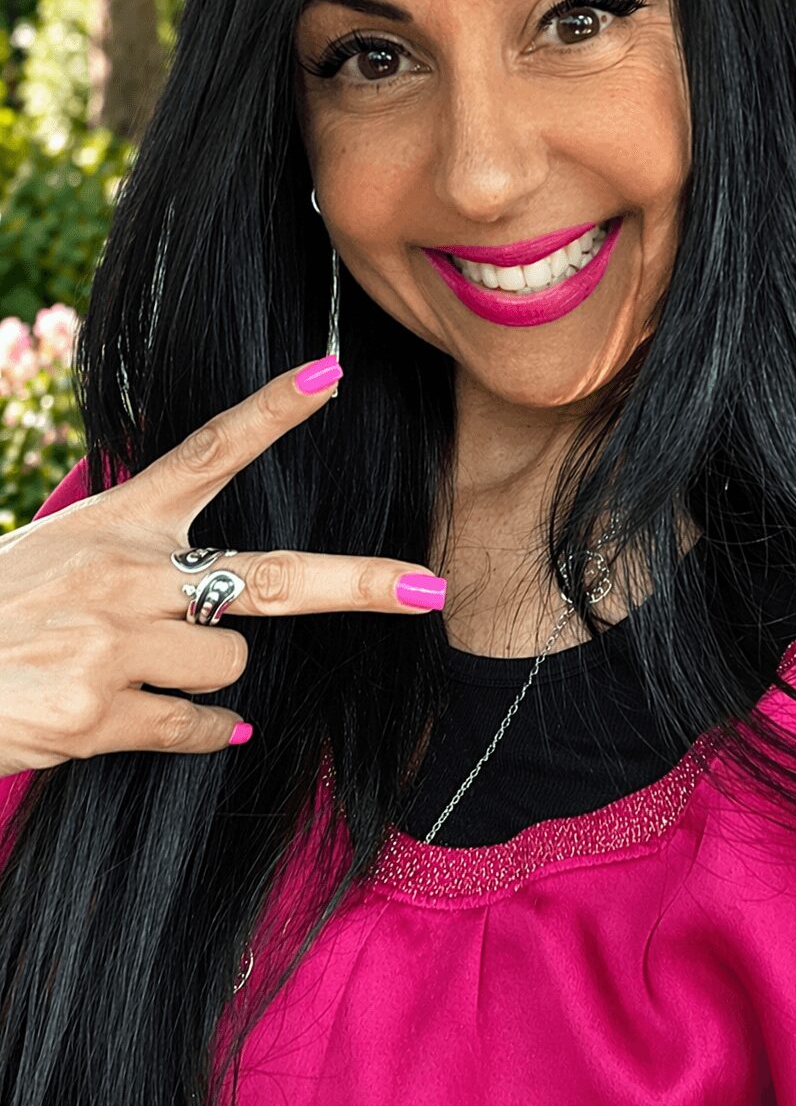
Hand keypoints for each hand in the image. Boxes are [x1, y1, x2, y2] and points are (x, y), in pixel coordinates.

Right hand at [0, 358, 443, 777]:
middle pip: (273, 577)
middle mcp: (131, 575)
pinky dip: (198, 730)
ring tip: (135, 668)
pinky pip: (199, 728)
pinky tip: (148, 717)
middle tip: (427, 589)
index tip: (330, 375)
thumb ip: (137, 562)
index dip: (273, 412)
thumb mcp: (57, 552)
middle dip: (359, 584)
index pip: (209, 452)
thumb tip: (216, 620)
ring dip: (208, 676)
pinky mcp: (105, 715)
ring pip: (234, 666)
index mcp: (118, 522)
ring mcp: (121, 645)